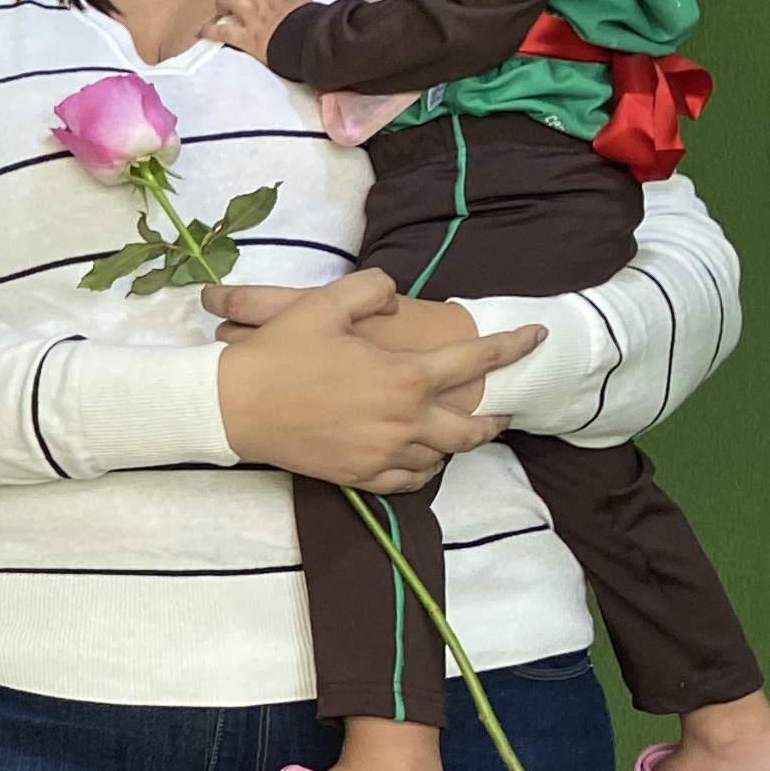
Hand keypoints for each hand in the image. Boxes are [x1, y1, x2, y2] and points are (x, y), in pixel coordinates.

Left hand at [205, 0, 303, 56]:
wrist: (313, 47)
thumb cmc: (312, 28)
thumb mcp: (308, 7)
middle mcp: (266, 4)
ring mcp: (255, 21)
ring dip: (223, 2)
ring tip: (222, 9)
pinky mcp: (248, 39)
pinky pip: (224, 31)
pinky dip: (211, 31)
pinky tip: (204, 31)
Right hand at [212, 270, 542, 493]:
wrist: (232, 405)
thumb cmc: (278, 353)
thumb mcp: (323, 304)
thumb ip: (372, 289)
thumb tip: (397, 297)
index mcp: (404, 377)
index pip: (477, 360)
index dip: (512, 346)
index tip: (537, 337)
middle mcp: (405, 421)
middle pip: (473, 429)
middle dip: (496, 417)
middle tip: (502, 407)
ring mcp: (384, 454)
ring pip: (443, 457)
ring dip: (456, 442)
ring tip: (456, 431)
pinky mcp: (361, 476)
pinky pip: (411, 481)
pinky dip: (425, 469)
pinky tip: (421, 458)